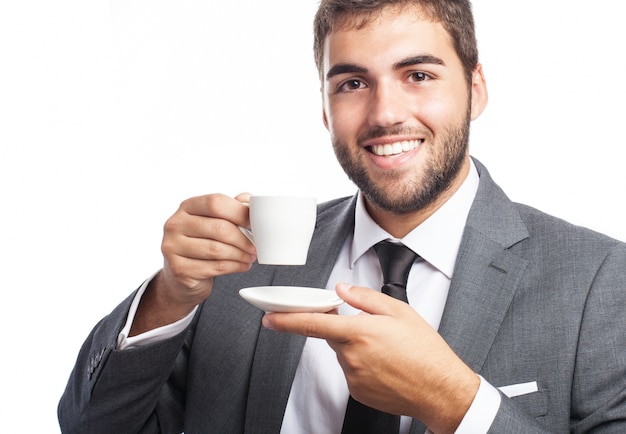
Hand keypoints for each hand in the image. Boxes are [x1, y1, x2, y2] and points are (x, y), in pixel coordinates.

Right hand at [131, 193, 256, 334]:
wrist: (181, 274)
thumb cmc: (202, 242)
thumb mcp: (213, 221)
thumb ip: (230, 208)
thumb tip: (249, 200)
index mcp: (187, 206)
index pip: (215, 202)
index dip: (239, 212)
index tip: (254, 223)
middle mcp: (175, 224)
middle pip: (219, 228)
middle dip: (243, 239)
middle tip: (256, 246)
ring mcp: (173, 247)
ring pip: (217, 250)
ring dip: (240, 254)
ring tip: (250, 257)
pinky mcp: (179, 269)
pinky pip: (215, 267)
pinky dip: (234, 267)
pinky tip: (242, 265)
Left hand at [262, 283, 479, 432]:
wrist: (441, 390)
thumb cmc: (425, 352)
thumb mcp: (400, 311)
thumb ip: (365, 298)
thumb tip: (343, 289)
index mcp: (359, 332)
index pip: (312, 324)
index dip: (286, 320)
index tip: (269, 317)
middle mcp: (352, 356)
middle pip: (333, 337)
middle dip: (345, 330)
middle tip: (375, 332)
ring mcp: (354, 377)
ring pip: (344, 355)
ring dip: (357, 349)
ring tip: (388, 352)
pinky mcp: (358, 392)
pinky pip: (352, 372)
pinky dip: (363, 366)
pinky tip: (386, 366)